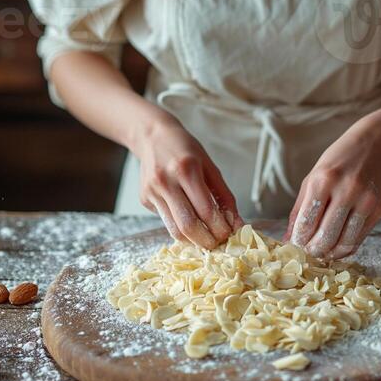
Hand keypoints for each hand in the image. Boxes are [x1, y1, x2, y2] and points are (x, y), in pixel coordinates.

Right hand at [133, 110, 243, 247]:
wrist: (152, 136)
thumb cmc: (186, 149)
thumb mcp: (210, 166)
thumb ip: (224, 196)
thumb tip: (236, 224)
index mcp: (187, 169)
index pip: (206, 211)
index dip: (220, 229)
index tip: (229, 235)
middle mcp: (166, 181)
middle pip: (188, 225)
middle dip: (206, 241)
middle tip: (218, 244)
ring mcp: (152, 192)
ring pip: (174, 230)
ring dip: (193, 241)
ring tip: (206, 239)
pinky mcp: (144, 199)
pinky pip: (166, 221)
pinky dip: (180, 228)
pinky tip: (189, 222)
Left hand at [283, 118, 380, 259]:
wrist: (375, 145)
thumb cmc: (338, 161)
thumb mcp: (313, 178)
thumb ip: (300, 210)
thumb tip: (288, 239)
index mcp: (324, 180)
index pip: (307, 222)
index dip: (300, 240)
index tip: (296, 246)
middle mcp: (347, 190)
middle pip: (326, 236)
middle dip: (314, 250)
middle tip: (309, 253)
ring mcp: (366, 201)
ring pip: (345, 242)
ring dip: (330, 253)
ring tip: (322, 253)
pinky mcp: (379, 209)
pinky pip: (359, 238)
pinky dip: (346, 247)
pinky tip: (338, 246)